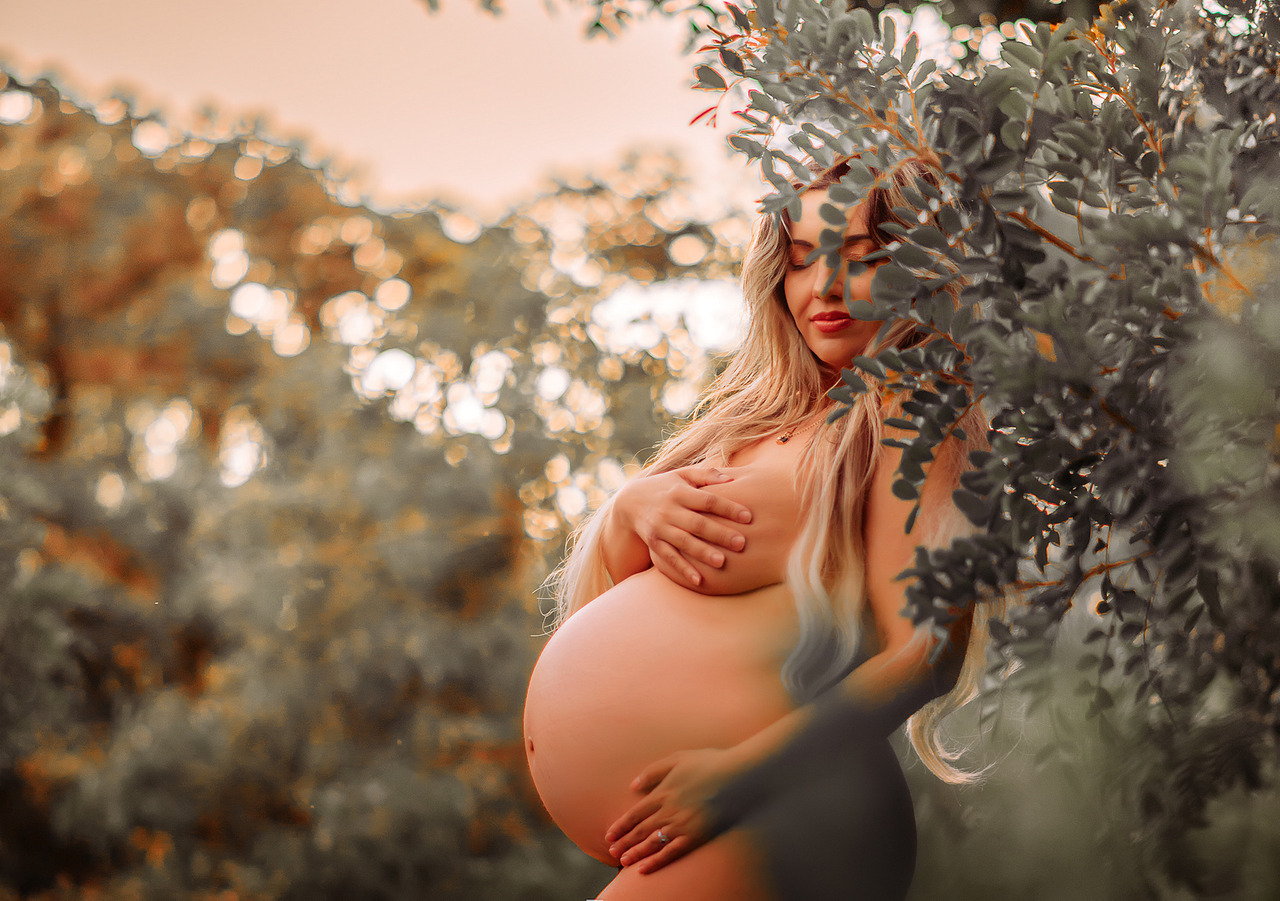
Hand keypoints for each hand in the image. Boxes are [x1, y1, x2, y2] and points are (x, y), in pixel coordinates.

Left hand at [604, 748, 741, 872]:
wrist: (739, 776)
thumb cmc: (710, 763)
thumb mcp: (678, 758)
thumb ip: (654, 771)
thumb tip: (633, 785)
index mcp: (663, 792)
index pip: (635, 813)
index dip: (621, 825)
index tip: (609, 834)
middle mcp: (668, 811)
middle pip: (640, 830)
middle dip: (624, 842)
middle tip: (612, 852)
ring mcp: (682, 825)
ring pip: (652, 844)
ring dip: (635, 853)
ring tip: (623, 861)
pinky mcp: (696, 836)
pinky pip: (671, 853)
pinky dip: (656, 862)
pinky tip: (645, 869)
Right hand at [613, 467, 751, 586]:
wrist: (629, 501)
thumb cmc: (665, 486)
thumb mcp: (682, 474)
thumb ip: (706, 474)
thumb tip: (732, 478)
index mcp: (680, 492)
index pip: (708, 500)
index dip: (728, 508)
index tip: (748, 517)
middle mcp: (669, 510)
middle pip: (698, 523)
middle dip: (719, 534)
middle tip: (741, 543)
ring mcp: (660, 528)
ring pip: (683, 542)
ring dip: (702, 553)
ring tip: (722, 562)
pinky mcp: (654, 543)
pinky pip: (668, 558)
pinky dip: (682, 569)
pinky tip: (699, 580)